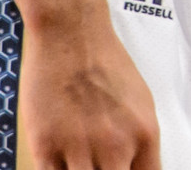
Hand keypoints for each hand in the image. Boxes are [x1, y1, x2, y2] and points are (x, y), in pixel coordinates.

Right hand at [19, 9, 160, 168]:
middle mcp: (115, 146)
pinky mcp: (46, 146)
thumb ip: (138, 141)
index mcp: (144, 135)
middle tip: (96, 166)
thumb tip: (134, 166)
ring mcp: (79, 148)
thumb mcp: (140, 103)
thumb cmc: (105, 62)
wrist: (71, 33)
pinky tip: (57, 163)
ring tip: (77, 162)